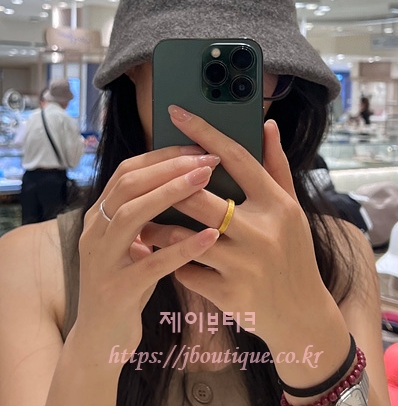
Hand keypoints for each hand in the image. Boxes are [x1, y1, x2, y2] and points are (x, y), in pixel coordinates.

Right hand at [72, 146, 220, 360]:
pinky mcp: (116, 291)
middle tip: (207, 158)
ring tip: (206, 180)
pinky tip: (211, 236)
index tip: (198, 146)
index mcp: (99, 216)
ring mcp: (101, 261)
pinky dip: (182, 247)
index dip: (162, 156)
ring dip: (170, 193)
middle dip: (169, 167)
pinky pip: (151, 265)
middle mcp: (94, 232)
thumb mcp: (132, 243)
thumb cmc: (128, 283)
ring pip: (132, 215)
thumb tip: (189, 178)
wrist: (99, 341)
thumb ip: (148, 214)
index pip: (128, 171)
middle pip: (129, 185)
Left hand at [141, 107, 339, 347]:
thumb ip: (276, 166)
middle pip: (199, 197)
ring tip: (144, 223)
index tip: (176, 113)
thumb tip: (268, 125)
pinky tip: (164, 258)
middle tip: (147, 184)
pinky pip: (186, 270)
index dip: (204, 132)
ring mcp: (245, 265)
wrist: (301, 314)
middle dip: (168, 188)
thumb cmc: (294, 254)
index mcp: (278, 204)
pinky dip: (171, 262)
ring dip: (157, 230)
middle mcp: (262, 232)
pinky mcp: (229, 294)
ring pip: (183, 237)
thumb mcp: (291, 208)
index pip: (236, 158)